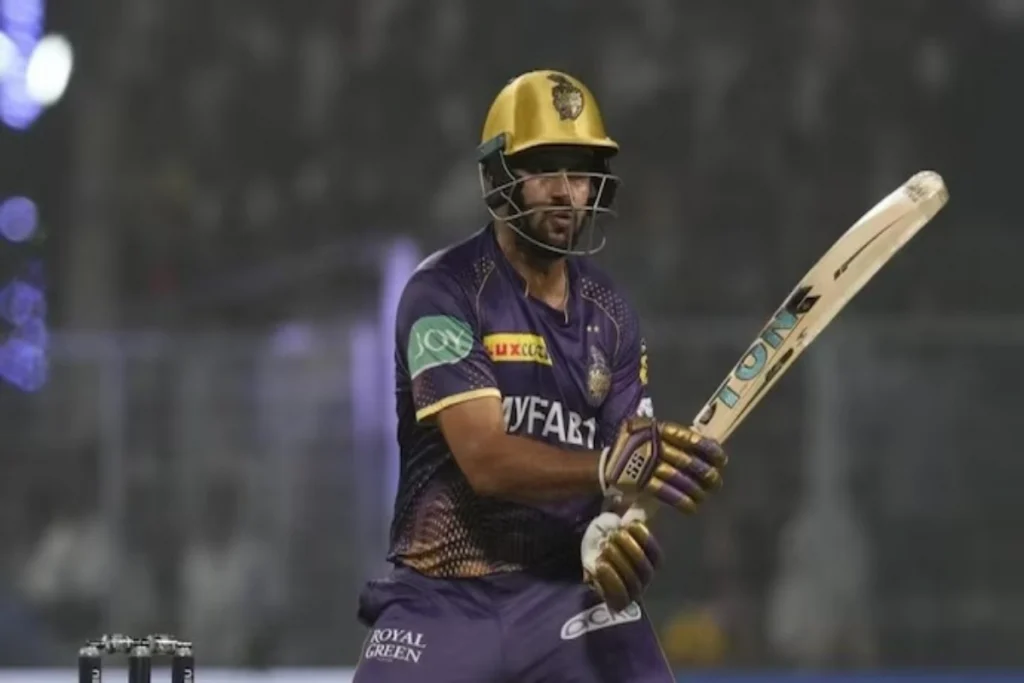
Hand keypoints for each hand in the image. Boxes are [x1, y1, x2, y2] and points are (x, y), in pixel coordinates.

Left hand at [581, 508, 660, 611]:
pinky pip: (620, 597)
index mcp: (649, 558)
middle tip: (613, 537)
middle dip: (630, 550)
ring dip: (619, 564)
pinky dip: (611, 581)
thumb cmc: (604, 536)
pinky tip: (600, 565)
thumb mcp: (614, 521)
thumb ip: (628, 516)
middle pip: (645, 569)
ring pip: (633, 583)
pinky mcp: (618, 601)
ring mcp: (633, 590)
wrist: (586, 556)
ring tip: (605, 549)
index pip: (655, 554)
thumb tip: (636, 513)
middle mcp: (644, 576)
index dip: (646, 539)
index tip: (630, 525)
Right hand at [599, 417, 725, 513]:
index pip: (689, 438)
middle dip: (705, 474)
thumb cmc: (635, 448)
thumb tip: (707, 442)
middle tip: (716, 482)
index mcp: (657, 429)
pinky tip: (691, 506)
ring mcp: (646, 464)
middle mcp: (653, 445)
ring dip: (695, 491)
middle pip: (687, 461)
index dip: (708, 449)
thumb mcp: (650, 433)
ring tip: (704, 497)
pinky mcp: (639, 482)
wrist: (606, 465)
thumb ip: (674, 436)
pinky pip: (665, 492)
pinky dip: (680, 501)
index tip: (721, 459)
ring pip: (679, 479)